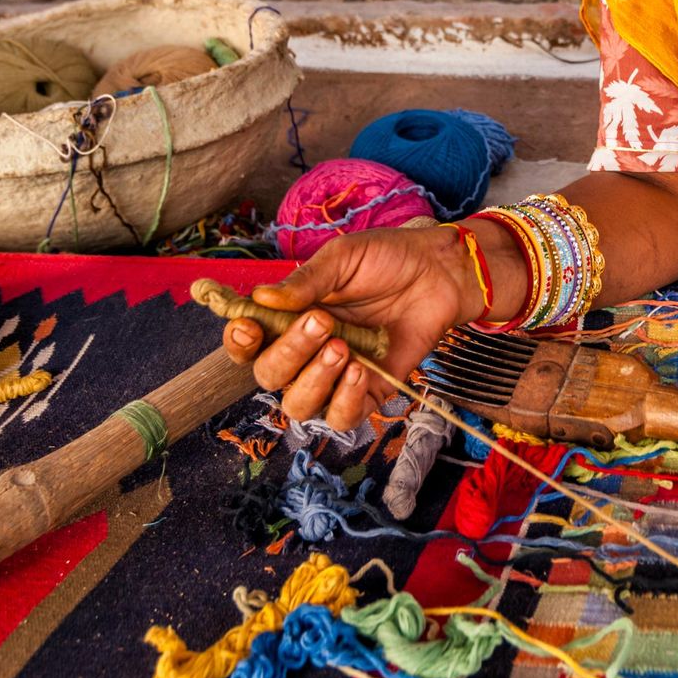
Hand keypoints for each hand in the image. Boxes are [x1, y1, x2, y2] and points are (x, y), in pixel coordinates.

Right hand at [219, 225, 484, 430]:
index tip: (247, 326)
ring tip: (343, 347)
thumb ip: (304, 282)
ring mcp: (334, 375)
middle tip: (322, 321)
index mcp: (288, 317)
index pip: (248, 344)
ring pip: (298, 405)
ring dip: (314, 380)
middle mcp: (305, 352)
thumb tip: (260, 299)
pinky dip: (345, 400)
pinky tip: (360, 371)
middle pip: (269, 375)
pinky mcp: (368, 392)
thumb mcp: (342, 259)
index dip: (239, 342)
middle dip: (289, 352)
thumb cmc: (386, 259)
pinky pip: (342, 418)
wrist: (438, 272)